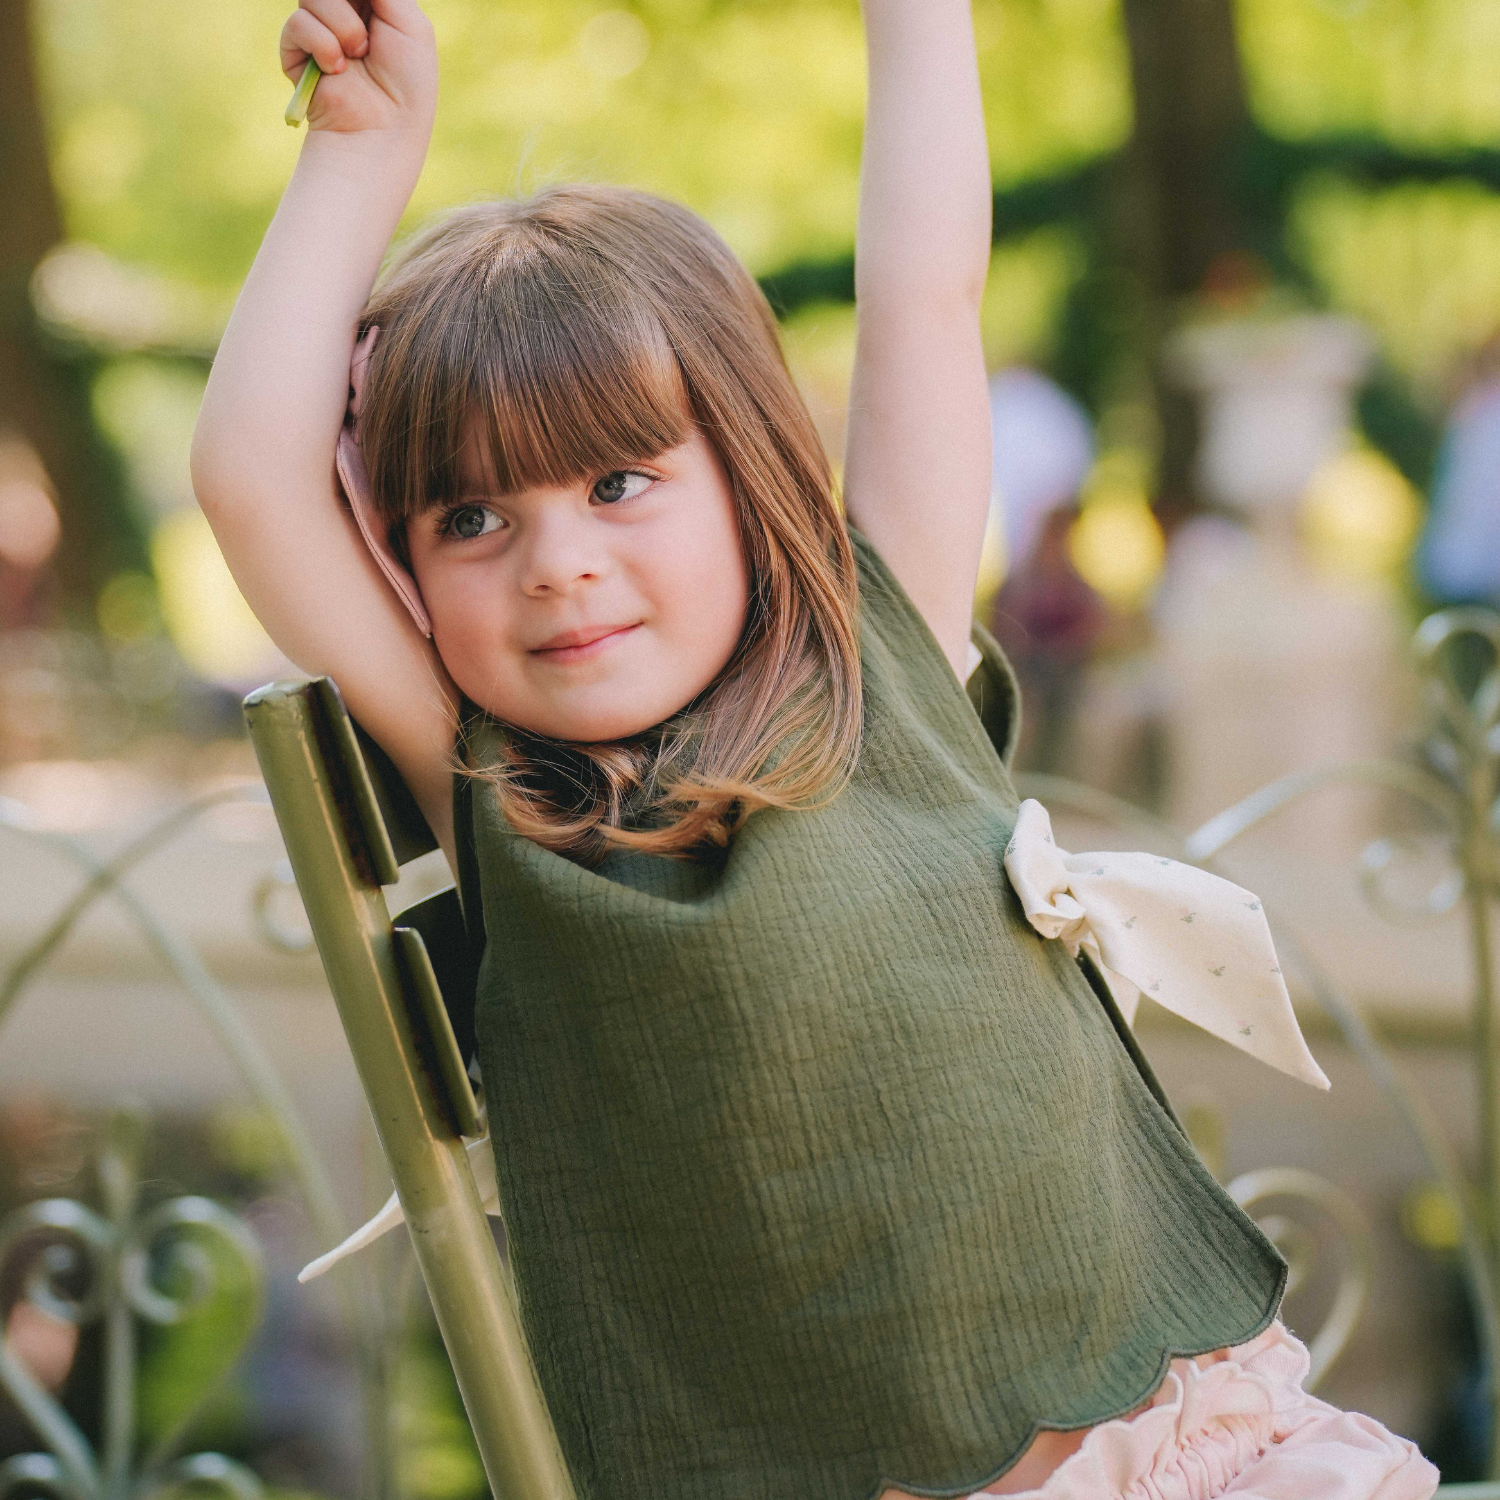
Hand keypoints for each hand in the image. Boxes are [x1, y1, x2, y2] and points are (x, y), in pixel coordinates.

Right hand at [280, 0, 436, 136]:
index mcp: (372, 4)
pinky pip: (297, 23)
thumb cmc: (407, 80)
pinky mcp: (296, 52)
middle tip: (368, 29)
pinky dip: (322, 45)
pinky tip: (337, 69)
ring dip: (341, 24)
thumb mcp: (406, 20)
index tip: (366, 2)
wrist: (385, 127)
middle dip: (349, 1)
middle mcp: (344, 14)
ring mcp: (318, 31)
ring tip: (358, 54)